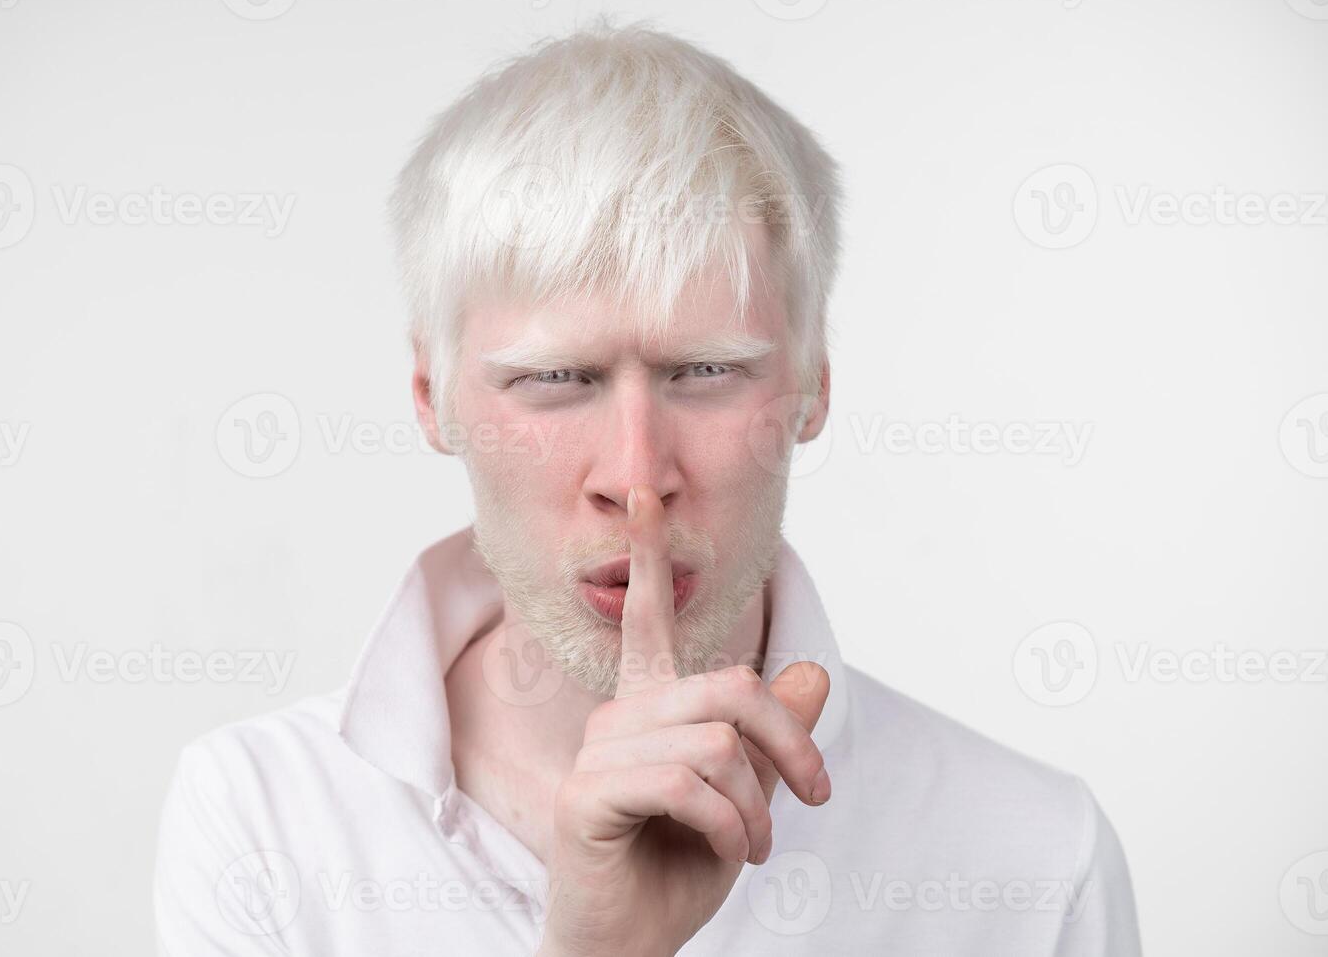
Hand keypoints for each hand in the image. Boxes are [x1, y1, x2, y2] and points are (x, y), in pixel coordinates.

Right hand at [537, 484, 830, 956]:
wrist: (632, 945)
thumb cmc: (679, 870)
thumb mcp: (749, 801)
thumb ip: (773, 739)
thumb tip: (813, 673)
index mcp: (651, 708)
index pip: (648, 617)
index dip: (645, 553)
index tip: (644, 490)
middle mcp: (620, 717)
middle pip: (727, 686)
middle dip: (788, 741)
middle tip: (815, 795)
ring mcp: (598, 753)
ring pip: (713, 740)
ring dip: (758, 804)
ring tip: (760, 845)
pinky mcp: (587, 795)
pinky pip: (687, 784)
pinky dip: (732, 825)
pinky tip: (736, 853)